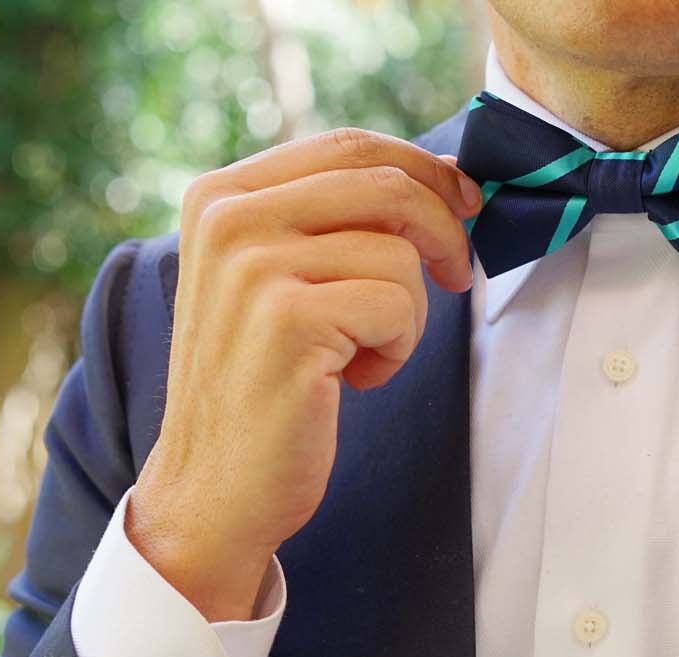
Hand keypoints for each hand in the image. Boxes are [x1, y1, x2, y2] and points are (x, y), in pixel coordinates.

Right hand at [127, 128, 481, 620]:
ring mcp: (253, 266)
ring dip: (407, 314)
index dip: (424, 169)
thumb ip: (331, 222)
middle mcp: (228, 218)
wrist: (214, 487)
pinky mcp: (288, 319)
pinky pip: (397, 306)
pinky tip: (352, 380)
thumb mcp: (277, 281)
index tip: (464, 203)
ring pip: (399, 253)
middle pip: (384, 183)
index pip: (349, 146)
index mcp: (221, 196)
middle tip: (454, 278)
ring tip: (361, 355)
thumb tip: (443, 177)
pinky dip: (396, 350)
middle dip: (443, 231)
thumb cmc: (262, 387)